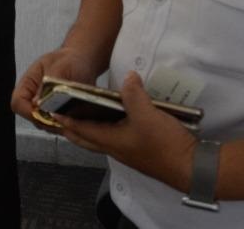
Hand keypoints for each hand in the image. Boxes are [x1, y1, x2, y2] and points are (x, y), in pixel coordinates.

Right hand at [10, 48, 97, 127]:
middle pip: (31, 118)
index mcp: (27, 83)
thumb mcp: (59, 67)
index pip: (18, 103)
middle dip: (47, 120)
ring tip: (73, 116)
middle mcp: (33, 97)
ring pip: (45, 124)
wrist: (81, 61)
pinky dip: (66, 124)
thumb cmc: (68, 60)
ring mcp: (44, 107)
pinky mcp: (56, 114)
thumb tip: (37, 103)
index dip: (29, 112)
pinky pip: (57, 125)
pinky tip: (77, 118)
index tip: (47, 113)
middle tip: (65, 118)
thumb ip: (47, 84)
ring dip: (58, 124)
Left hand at [50, 71, 197, 192]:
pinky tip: (117, 119)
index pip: (80, 130)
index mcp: (110, 141)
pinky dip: (108, 130)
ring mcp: (128, 152)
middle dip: (72, 128)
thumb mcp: (147, 114)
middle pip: (86, 139)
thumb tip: (129, 77)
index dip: (65, 120)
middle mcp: (115, 149)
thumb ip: (134, 94)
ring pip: (101, 140)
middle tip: (63, 115)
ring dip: (89, 130)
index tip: (52, 110)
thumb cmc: (164, 144)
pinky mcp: (140, 152)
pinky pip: (116, 140)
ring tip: (86, 114)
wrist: (191, 167)